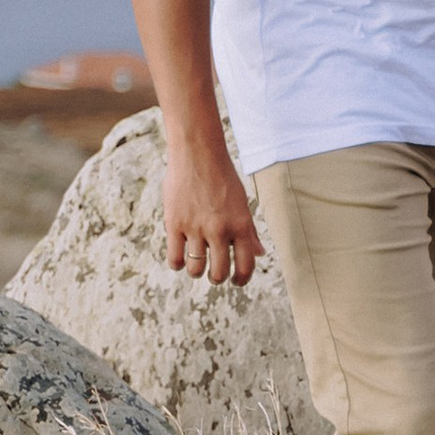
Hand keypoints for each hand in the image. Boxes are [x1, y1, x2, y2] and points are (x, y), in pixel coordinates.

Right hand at [161, 139, 261, 286]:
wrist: (198, 154)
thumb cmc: (222, 177)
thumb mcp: (242, 202)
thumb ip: (250, 231)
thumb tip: (259, 254)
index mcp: (241, 225)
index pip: (246, 265)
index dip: (242, 279)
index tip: (236, 281)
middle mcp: (220, 230)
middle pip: (219, 273)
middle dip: (217, 278)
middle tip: (214, 275)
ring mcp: (196, 228)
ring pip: (196, 270)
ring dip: (197, 272)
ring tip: (197, 265)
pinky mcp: (174, 224)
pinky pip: (175, 259)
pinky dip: (178, 264)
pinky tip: (181, 258)